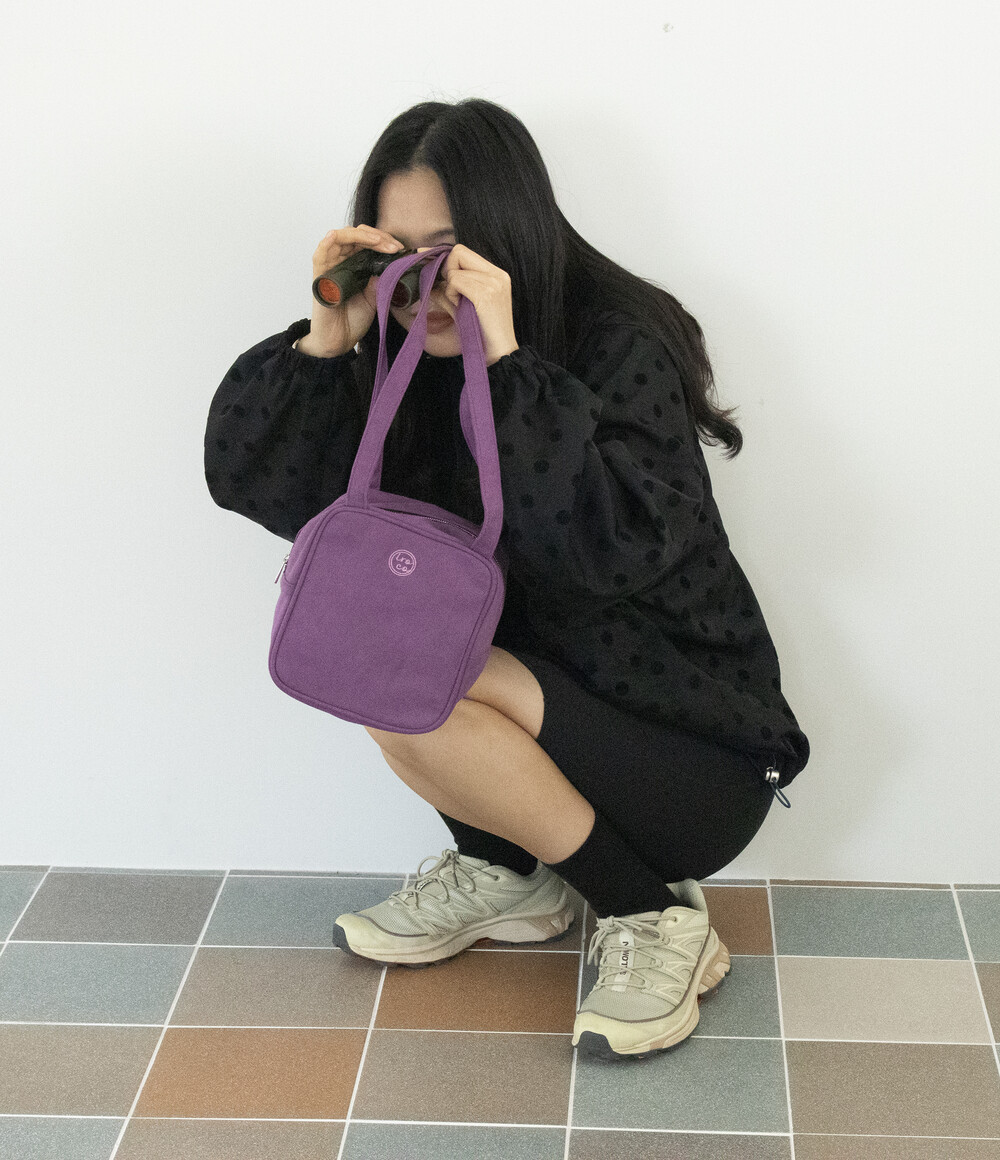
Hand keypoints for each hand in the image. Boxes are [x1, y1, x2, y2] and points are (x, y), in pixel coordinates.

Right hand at [301, 225, 403, 356]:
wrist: (340, 340)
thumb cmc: (354, 319)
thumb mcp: (375, 297)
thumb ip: (381, 280)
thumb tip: (391, 264)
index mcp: (357, 264)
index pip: (368, 241)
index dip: (384, 241)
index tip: (400, 249)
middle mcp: (343, 261)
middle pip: (356, 235)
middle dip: (377, 237)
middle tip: (394, 247)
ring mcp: (330, 266)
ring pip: (340, 238)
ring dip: (359, 236)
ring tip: (377, 241)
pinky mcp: (320, 275)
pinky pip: (320, 254)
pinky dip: (327, 242)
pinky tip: (335, 236)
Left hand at [417, 244, 519, 366]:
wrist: (500, 353)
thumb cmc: (483, 333)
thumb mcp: (466, 306)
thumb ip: (450, 291)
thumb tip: (430, 283)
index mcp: (496, 274)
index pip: (464, 251)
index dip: (448, 262)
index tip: (443, 278)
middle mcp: (497, 274)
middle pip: (459, 252)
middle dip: (448, 271)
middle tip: (452, 293)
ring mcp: (493, 283)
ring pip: (454, 271)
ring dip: (450, 288)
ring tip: (460, 305)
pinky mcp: (486, 294)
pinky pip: (456, 282)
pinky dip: (452, 294)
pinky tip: (460, 307)